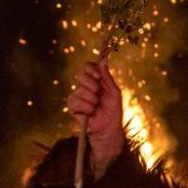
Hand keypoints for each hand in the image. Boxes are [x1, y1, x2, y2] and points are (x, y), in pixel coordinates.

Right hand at [67, 57, 124, 178]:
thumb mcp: (114, 92)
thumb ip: (107, 76)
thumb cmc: (113, 111)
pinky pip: (75, 101)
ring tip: (96, 108)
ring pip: (80, 91)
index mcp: (95, 81)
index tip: (98, 77)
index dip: (91, 69)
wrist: (109, 129)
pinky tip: (90, 113)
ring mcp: (77, 96)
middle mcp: (85, 87)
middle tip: (99, 95)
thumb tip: (103, 59)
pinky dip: (86, 108)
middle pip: (82, 76)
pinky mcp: (72, 107)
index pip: (87, 67)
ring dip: (92, 101)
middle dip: (93, 86)